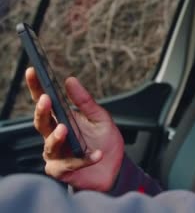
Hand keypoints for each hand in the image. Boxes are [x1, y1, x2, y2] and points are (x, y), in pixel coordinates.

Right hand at [27, 67, 124, 191]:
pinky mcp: (63, 171)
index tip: (33, 71)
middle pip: (41, 123)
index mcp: (61, 120)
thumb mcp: (100, 117)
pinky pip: (71, 164)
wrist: (115, 168)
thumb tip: (70, 80)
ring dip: (56, 137)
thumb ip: (85, 101)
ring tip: (64, 129)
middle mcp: (54, 136)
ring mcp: (56, 155)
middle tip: (46, 100)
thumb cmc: (104, 141)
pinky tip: (97, 154)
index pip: (45, 102)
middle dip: (42, 111)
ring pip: (50, 146)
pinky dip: (85, 159)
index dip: (36, 87)